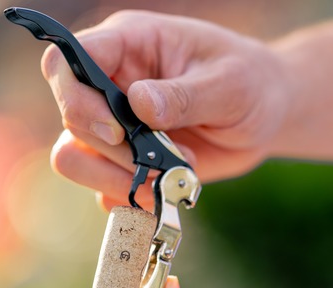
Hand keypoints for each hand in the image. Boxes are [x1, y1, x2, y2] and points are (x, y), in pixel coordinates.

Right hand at [42, 11, 290, 209]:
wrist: (265, 115)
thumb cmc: (250, 82)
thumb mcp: (229, 83)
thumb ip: (184, 95)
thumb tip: (139, 104)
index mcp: (129, 43)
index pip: (66, 62)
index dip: (77, 99)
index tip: (118, 132)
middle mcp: (111, 83)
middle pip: (70, 118)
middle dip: (116, 150)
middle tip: (168, 157)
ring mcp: (113, 124)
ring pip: (73, 158)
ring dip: (118, 178)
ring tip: (169, 179)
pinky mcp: (123, 161)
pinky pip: (102, 189)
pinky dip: (132, 198)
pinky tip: (168, 190)